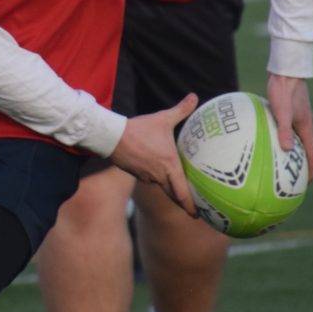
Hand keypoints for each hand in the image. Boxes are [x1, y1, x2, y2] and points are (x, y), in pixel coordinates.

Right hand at [110, 92, 199, 215]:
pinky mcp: (136, 174)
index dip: (191, 205)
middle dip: (184, 202)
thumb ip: (181, 110)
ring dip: (170, 188)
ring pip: (162, 185)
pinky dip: (157, 179)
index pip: (182, 192)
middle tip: (195, 209)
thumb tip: (194, 97)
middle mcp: (159, 176)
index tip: (200, 214)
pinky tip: (158, 173)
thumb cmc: (139, 129)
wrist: (112, 137)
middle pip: (174, 195)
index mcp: (169, 166)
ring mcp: (146, 177)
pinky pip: (150, 179)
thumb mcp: (163, 119)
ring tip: (180, 188)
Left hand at [265, 75, 312, 179]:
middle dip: (301, 166)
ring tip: (278, 164)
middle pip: (305, 150)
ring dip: (290, 152)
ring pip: (295, 140)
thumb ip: (284, 129)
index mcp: (306, 127)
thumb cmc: (283, 88)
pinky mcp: (287, 110)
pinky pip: (284, 130)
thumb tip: (286, 150)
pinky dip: (279, 138)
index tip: (305, 185)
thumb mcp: (282, 110)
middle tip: (290, 180)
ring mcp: (296, 117)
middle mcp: (303, 124)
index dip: (310, 172)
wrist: (286, 68)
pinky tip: (264, 140)